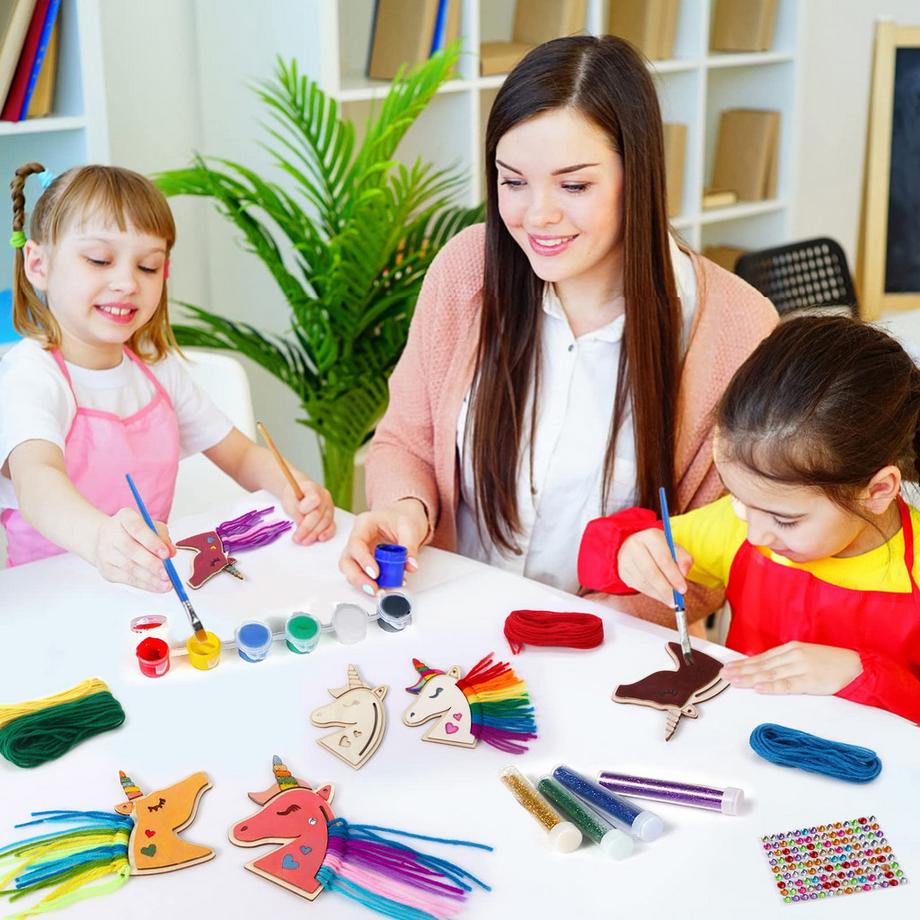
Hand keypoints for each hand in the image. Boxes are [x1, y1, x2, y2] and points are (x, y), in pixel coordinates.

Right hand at [93, 508, 174, 592]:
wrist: (106, 539)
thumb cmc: (136, 532)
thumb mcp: (152, 527)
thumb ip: (163, 537)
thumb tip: (171, 552)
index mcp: (125, 517)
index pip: (137, 528)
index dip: (152, 541)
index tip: (166, 554)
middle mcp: (111, 533)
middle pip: (131, 550)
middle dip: (151, 563)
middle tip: (167, 573)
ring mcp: (105, 552)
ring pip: (129, 567)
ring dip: (150, 578)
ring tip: (166, 584)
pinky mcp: (106, 569)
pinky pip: (127, 579)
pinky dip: (145, 584)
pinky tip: (158, 586)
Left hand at [282, 475, 334, 544]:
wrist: (299, 493)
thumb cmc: (294, 496)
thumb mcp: (288, 499)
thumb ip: (295, 510)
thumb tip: (301, 524)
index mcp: (313, 489)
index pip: (315, 499)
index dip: (307, 507)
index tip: (299, 511)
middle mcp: (325, 497)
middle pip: (318, 514)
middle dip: (307, 528)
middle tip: (297, 538)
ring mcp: (329, 507)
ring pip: (325, 522)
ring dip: (314, 534)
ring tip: (303, 541)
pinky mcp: (331, 517)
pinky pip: (332, 526)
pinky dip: (327, 533)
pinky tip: (320, 539)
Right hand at [339, 499, 427, 594]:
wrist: (406, 516)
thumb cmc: (403, 516)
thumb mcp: (410, 528)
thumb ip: (410, 547)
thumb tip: (411, 565)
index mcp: (364, 524)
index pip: (356, 544)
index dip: (363, 560)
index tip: (375, 573)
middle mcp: (359, 538)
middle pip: (347, 560)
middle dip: (357, 577)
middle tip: (373, 588)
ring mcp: (361, 551)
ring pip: (351, 570)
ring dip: (362, 583)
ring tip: (379, 590)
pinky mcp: (366, 562)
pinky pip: (364, 574)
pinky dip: (372, 582)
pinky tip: (386, 586)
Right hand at [617, 529, 692, 606]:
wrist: (636, 545)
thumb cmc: (659, 548)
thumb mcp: (674, 548)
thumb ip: (684, 558)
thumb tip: (684, 572)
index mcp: (651, 536)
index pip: (663, 558)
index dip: (673, 576)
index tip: (683, 589)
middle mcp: (635, 545)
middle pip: (650, 571)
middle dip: (665, 588)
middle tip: (675, 599)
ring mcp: (626, 558)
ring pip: (643, 581)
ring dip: (658, 593)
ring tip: (670, 599)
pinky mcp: (622, 570)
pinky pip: (637, 586)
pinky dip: (651, 593)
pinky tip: (660, 595)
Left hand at [720, 641, 862, 694]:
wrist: (857, 666)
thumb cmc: (830, 663)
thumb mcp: (805, 656)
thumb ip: (785, 661)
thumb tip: (763, 667)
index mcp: (790, 649)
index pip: (761, 657)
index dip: (743, 663)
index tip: (728, 667)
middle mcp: (793, 656)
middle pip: (762, 665)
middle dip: (741, 670)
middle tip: (723, 675)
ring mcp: (801, 667)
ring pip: (770, 674)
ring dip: (749, 678)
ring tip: (734, 681)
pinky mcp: (811, 680)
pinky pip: (788, 685)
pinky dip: (772, 686)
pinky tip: (759, 688)